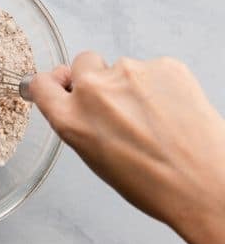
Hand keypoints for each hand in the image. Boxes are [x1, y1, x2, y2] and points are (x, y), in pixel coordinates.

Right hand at [31, 54, 224, 243]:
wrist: (200, 180)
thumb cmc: (149, 181)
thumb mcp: (94, 157)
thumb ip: (79, 123)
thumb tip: (79, 104)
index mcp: (71, 119)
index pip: (42, 84)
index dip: (52, 83)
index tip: (59, 83)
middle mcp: (95, 91)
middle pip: (83, 62)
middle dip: (94, 77)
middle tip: (115, 103)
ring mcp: (131, 73)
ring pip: (122, 67)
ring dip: (132, 84)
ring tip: (152, 116)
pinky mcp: (165, 65)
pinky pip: (154, 68)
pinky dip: (160, 84)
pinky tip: (170, 110)